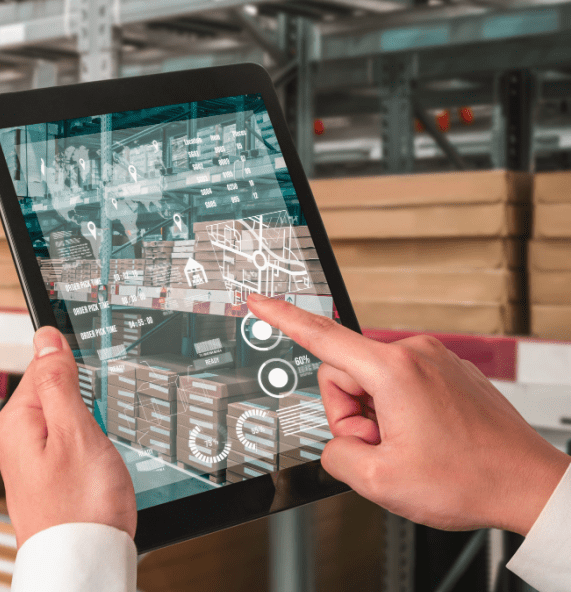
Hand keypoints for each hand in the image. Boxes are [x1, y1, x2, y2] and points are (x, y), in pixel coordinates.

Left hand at [0, 326, 136, 546]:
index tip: (98, 370)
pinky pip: (68, 443)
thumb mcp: (75, 431)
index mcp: (18, 419)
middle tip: (103, 418)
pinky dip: (87, 443)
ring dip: (88, 421)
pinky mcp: (48, 477)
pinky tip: (98, 459)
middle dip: (84, 395)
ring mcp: (32, 459)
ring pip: (66, 418)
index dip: (76, 364)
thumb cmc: (80, 508)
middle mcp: (18, 438)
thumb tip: (45, 337)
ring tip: (102, 444)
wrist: (83, 565)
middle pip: (55, 390)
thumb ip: (58, 381)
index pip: (44, 364)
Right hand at [247, 294, 570, 535]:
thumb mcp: (380, 483)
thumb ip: (335, 456)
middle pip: (345, 375)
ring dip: (378, 418)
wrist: (528, 486)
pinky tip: (427, 439)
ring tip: (410, 447)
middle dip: (351, 416)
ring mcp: (435, 359)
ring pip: (373, 383)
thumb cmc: (470, 480)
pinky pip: (401, 385)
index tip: (258, 301)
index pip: (320, 336)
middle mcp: (414, 354)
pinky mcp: (447, 371)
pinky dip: (400, 413)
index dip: (281, 317)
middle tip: (383, 449)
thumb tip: (339, 444)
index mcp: (393, 371)